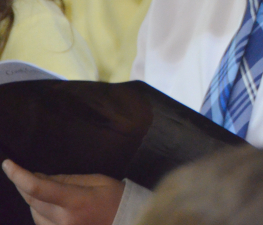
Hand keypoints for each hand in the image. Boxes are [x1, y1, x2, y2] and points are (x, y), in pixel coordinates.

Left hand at [2, 160, 123, 224]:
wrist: (128, 221)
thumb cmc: (116, 198)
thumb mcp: (96, 181)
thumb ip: (67, 180)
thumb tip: (40, 177)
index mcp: (75, 201)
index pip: (39, 188)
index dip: (19, 176)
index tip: (8, 164)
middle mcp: (64, 220)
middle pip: (31, 201)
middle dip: (23, 184)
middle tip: (22, 171)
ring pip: (33, 213)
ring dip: (33, 199)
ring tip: (44, 188)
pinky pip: (41, 223)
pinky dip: (39, 211)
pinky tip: (48, 204)